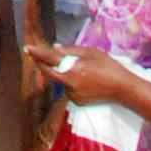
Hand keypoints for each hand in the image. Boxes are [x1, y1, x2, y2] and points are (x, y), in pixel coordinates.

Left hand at [24, 42, 138, 108]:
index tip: (27, 48)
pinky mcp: (77, 102)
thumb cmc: (109, 66)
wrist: (122, 89)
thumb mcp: (91, 52)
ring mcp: (73, 95)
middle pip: (50, 73)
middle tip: (37, 55)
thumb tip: (55, 48)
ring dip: (62, 73)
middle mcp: (70, 84)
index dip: (37, 53)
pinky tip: (84, 79)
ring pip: (61, 81)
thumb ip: (71, 50)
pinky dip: (71, 82)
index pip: (50, 60)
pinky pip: (68, 89)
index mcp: (73, 69)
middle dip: (42, 64)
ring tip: (80, 68)